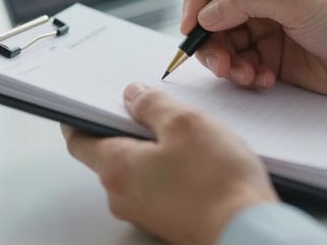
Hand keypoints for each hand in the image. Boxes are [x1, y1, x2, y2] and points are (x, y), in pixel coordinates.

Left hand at [62, 83, 277, 244]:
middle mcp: (123, 196)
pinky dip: (170, 170)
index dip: (79, 117)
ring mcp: (146, 213)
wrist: (247, 232)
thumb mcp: (185, 124)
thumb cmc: (218, 182)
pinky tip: (197, 160)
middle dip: (127, 129)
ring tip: (186, 134)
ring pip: (138, 171)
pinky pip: (159, 188)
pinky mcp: (169, 222)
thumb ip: (152, 105)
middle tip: (152, 107)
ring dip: (154, 150)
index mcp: (117, 169)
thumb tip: (133, 96)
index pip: (79, 141)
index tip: (87, 102)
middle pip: (111, 155)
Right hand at [181, 0, 326, 106]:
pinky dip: (243, 75)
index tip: (191, 26)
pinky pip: (237, 64)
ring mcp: (262, 27)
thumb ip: (246, 1)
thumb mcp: (297, 2)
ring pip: (219, 43)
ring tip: (245, 75)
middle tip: (218, 64)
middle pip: (208, 13)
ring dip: (225, 62)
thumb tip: (204, 14)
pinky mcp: (268, 57)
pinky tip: (263, 80)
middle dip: (208, 40)